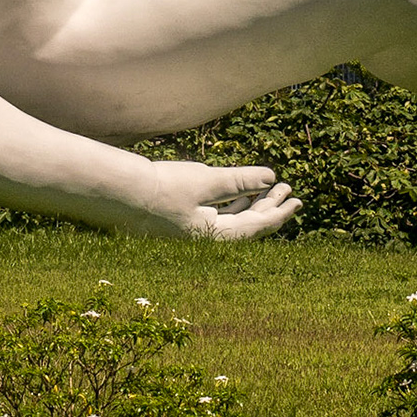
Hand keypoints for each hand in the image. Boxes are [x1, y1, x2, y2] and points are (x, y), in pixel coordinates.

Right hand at [143, 161, 300, 239]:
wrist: (120, 193)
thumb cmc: (163, 187)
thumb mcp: (206, 181)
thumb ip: (240, 180)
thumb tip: (271, 178)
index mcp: (214, 236)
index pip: (257, 227)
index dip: (279, 212)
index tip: (297, 200)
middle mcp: (206, 238)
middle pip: (247, 224)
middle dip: (268, 206)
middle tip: (287, 190)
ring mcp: (194, 231)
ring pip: (232, 220)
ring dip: (251, 203)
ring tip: (269, 189)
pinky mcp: (183, 221)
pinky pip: (217, 216)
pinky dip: (232, 204)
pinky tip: (240, 192)